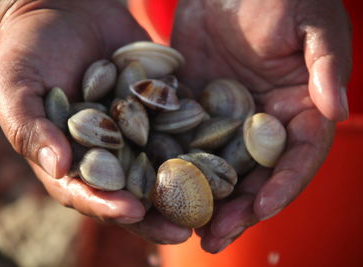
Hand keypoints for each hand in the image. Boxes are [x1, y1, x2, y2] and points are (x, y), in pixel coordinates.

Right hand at [0, 0, 190, 243]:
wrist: (66, 9)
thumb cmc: (29, 49)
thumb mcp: (15, 87)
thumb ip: (30, 128)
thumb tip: (58, 167)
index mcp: (69, 158)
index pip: (87, 193)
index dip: (107, 206)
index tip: (132, 212)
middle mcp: (105, 151)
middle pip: (131, 190)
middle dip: (156, 212)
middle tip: (184, 230)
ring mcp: (134, 131)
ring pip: (161, 167)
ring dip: (184, 188)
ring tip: (211, 205)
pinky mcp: (156, 109)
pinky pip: (178, 129)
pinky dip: (197, 144)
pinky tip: (221, 158)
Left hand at [172, 0, 350, 251]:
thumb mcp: (313, 24)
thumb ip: (326, 65)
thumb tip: (337, 108)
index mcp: (299, 110)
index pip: (296, 159)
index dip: (282, 187)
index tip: (260, 209)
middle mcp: (262, 123)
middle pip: (252, 175)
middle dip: (235, 209)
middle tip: (211, 239)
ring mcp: (226, 119)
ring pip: (216, 167)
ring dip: (201, 199)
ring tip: (182, 227)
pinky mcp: (194, 107)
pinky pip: (183, 140)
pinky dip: (173, 165)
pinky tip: (157, 187)